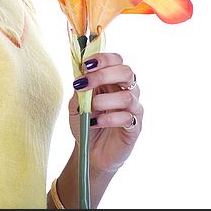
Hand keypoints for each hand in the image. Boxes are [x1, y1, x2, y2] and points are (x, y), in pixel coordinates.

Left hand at [68, 52, 142, 174]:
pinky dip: (109, 119)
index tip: (86, 65)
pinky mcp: (135, 127)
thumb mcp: (76, 105)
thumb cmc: (86, 123)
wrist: (91, 152)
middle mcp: (127, 91)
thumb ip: (79, 89)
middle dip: (103, 75)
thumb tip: (80, 73)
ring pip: (127, 96)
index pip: (116, 60)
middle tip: (84, 84)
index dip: (104, 58)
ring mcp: (133, 109)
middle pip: (126, 72)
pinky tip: (96, 123)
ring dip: (105, 100)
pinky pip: (128, 118)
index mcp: (113, 80)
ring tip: (91, 108)